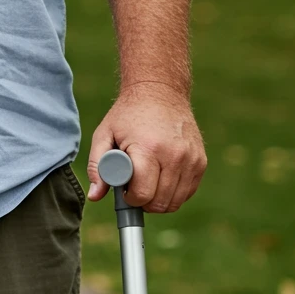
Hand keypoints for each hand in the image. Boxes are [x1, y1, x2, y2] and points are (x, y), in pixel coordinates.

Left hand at [85, 83, 207, 212]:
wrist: (160, 90)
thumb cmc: (128, 114)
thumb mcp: (104, 133)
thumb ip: (97, 166)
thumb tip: (94, 196)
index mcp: (148, 148)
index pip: (143, 194)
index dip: (129, 198)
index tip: (124, 189)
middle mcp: (174, 155)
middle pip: (160, 203)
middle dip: (144, 201)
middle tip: (134, 186)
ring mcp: (191, 159)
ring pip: (175, 202)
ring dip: (159, 200)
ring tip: (147, 181)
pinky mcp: (200, 161)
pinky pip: (187, 192)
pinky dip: (174, 192)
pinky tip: (161, 178)